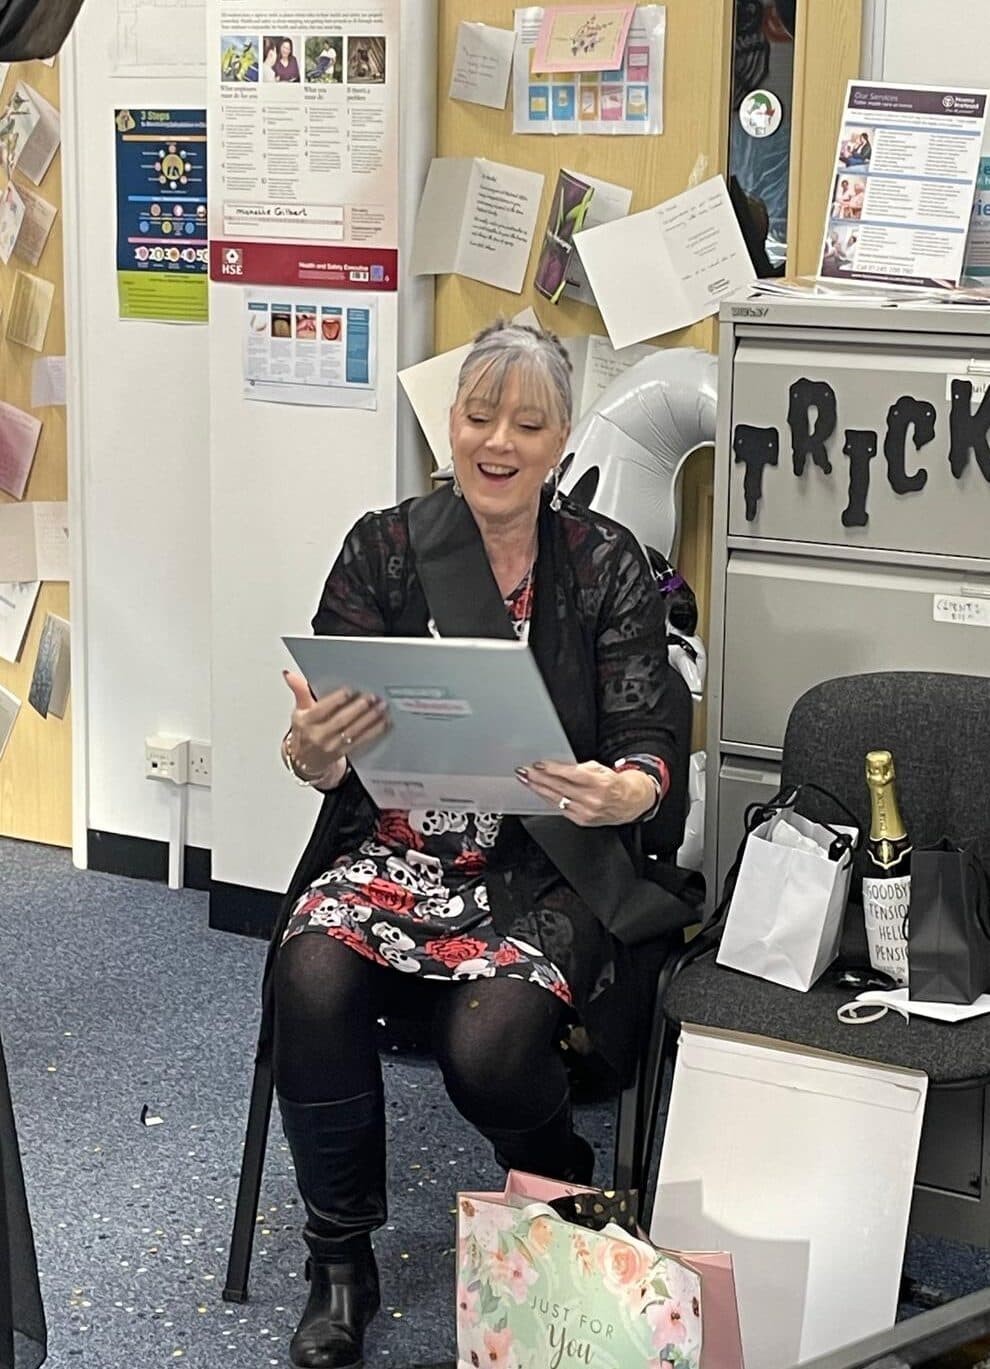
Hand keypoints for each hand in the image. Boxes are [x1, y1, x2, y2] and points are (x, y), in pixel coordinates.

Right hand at [283, 670, 388, 785]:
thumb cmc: (304, 731)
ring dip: (370, 719)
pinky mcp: (344, 753)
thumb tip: (290, 675)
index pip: (321, 710)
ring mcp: (332, 746)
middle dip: (358, 708)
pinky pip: (361, 742)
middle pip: (341, 721)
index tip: (350, 690)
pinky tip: (384, 723)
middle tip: (372, 697)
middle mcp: (318, 736)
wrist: (304, 760)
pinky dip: (374, 732)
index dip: (336, 700)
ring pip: (353, 731)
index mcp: (306, 722)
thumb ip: (299, 691)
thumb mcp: (299, 711)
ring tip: (381, 708)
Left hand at [517, 760, 656, 825]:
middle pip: (560, 787)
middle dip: (539, 778)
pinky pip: (561, 809)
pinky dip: (549, 799)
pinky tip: (540, 793)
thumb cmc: (613, 783)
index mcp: (599, 783)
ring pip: (557, 799)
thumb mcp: (600, 769)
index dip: (552, 769)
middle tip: (524, 771)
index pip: (571, 775)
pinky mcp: (582, 821)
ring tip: (527, 781)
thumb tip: (557, 768)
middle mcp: (593, 799)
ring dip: (539, 789)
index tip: (538, 764)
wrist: (629, 802)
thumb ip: (580, 769)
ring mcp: (586, 812)